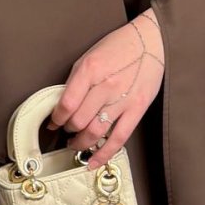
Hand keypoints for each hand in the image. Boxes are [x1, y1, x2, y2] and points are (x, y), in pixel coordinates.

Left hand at [46, 10, 164, 170]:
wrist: (151, 42)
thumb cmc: (118, 47)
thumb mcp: (90, 56)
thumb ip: (76, 81)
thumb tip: (62, 105)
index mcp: (90, 69)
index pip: (66, 103)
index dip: (55, 118)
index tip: (53, 122)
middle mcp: (105, 85)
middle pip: (78, 120)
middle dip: (68, 130)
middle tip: (66, 131)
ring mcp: (122, 99)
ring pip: (95, 132)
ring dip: (81, 142)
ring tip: (76, 143)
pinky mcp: (137, 109)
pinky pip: (118, 139)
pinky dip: (103, 154)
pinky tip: (93, 162)